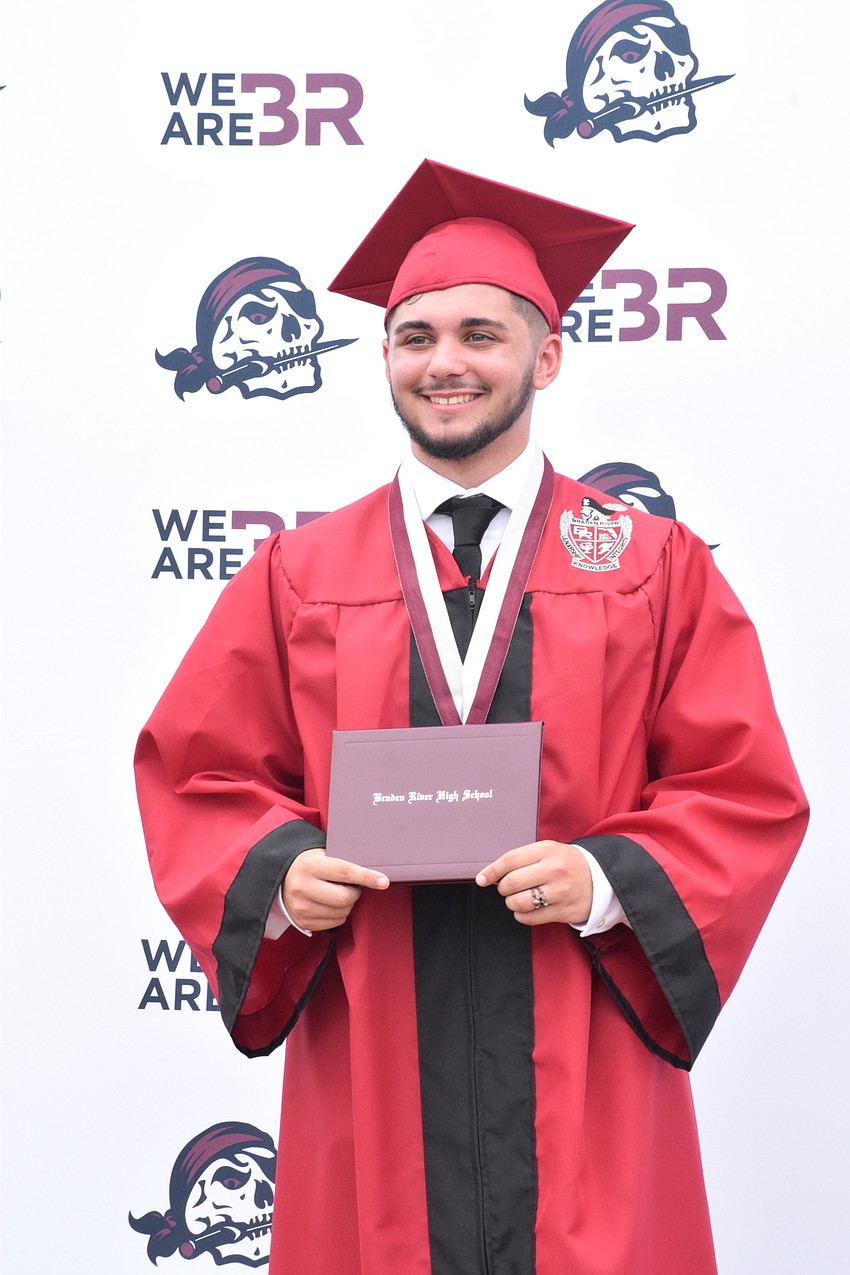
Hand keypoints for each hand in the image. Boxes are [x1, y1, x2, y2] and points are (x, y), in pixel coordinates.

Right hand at [283, 848, 389, 931]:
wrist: (282, 877)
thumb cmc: (310, 864)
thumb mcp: (322, 854)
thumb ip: (343, 861)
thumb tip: (373, 872)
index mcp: (310, 866)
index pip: (344, 871)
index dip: (366, 877)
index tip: (383, 881)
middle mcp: (302, 887)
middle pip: (345, 898)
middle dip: (355, 893)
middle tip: (352, 886)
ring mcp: (301, 907)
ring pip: (341, 913)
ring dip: (348, 905)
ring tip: (338, 894)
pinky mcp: (302, 922)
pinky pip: (334, 923)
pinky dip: (339, 915)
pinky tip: (331, 904)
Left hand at [476, 840, 591, 926]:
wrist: (601, 879)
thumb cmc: (567, 864)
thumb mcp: (548, 851)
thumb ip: (521, 860)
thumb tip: (489, 875)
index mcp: (548, 850)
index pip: (510, 860)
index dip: (492, 871)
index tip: (482, 878)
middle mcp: (554, 870)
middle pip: (512, 883)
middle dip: (503, 888)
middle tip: (507, 888)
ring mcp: (560, 892)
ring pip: (519, 902)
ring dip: (512, 903)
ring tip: (518, 898)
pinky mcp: (564, 911)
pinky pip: (530, 918)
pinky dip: (522, 915)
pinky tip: (528, 909)